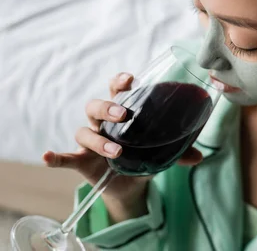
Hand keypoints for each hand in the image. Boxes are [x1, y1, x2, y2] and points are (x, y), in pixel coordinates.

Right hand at [43, 73, 203, 213]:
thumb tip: (201, 156)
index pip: (116, 89)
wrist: (131, 183)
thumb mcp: (163, 152)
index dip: (119, 81)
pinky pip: (65, 157)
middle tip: (125, 114)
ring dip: (99, 139)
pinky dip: (56, 156)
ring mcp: (91, 141)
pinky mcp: (82, 161)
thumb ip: (179, 152)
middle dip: (108, 106)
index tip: (128, 79)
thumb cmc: (145, 155)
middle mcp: (103, 122)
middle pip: (96, 105)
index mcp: (123, 112)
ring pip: (85, 131)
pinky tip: (49, 156)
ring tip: (117, 151)